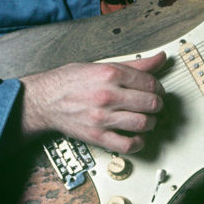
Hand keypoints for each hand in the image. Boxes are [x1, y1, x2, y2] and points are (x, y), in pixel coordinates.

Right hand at [18, 51, 167, 153]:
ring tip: (146, 119)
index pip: (150, 83)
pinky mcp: (97, 136)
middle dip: (157, 105)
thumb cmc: (69, 82)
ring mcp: (103, 117)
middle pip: (151, 103)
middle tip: (153, 105)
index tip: (156, 91)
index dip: (158, 88)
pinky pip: (128, 145)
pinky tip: (137, 136)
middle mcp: (108, 95)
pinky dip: (139, 142)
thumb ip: (133, 64)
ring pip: (143, 123)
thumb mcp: (100, 65)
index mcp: (110, 74)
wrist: (44, 100)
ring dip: (150, 123)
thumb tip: (160, 58)